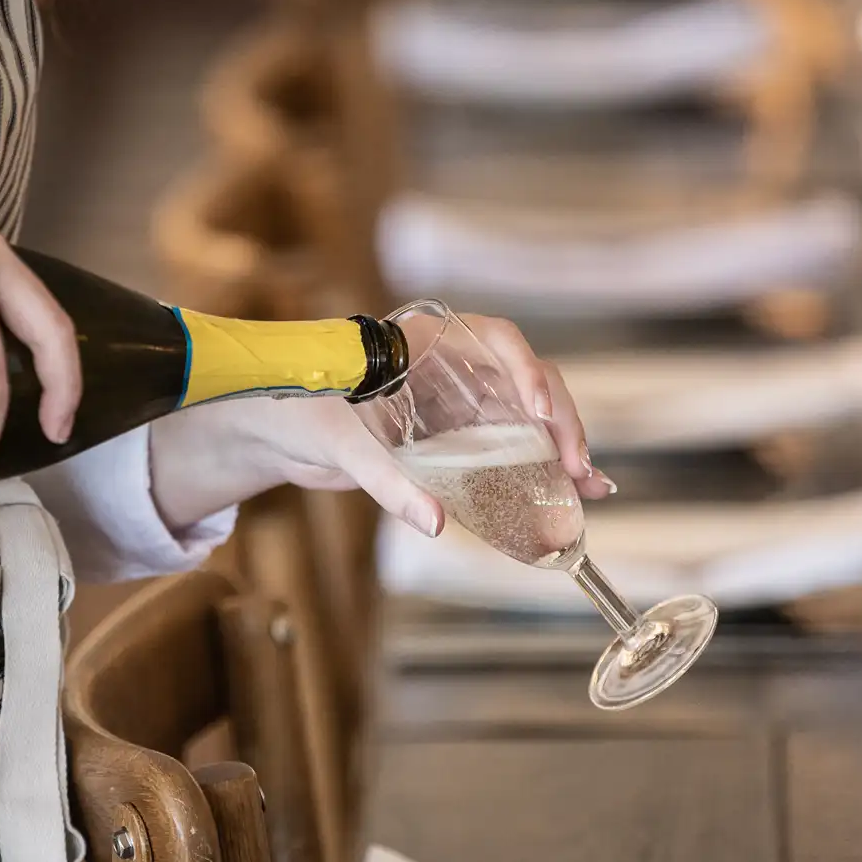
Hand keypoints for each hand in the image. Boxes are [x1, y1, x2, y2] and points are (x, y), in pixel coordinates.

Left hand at [147, 313, 609, 532]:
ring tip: (589, 485)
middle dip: (558, 421)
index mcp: (425, 341)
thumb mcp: (341, 445)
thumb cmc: (299, 412)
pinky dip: (539, 467)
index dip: (526, 371)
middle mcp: (451, 364)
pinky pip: (507, 444)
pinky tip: (571, 491)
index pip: (495, 339)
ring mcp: (457, 399)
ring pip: (526, 415)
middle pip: (524, 380)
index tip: (538, 411)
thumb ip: (388, 482)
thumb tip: (436, 523)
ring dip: (560, 447)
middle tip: (575, 466)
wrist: (272, 429)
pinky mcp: (456, 434)